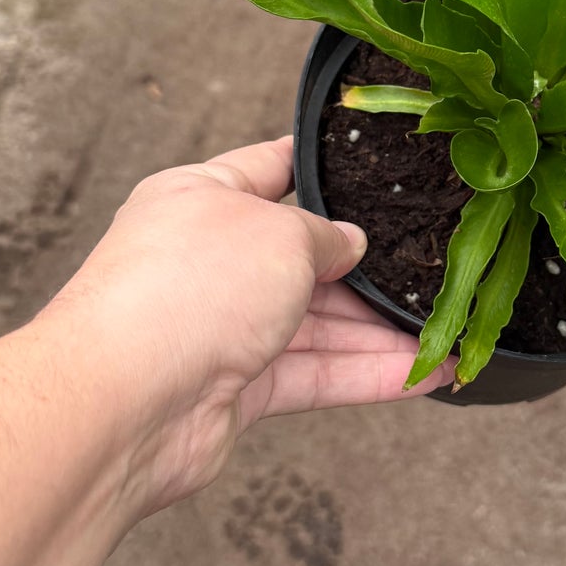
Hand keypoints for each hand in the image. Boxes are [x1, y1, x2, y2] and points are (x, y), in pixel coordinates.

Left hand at [38, 136, 447, 519]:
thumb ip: (324, 236)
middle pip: (302, 258)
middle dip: (363, 269)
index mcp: (201, 198)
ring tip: (440, 334)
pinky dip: (363, 375)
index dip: (320, 166)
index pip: (270, 168)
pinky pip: (312, 376)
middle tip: (427, 268)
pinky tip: (419, 376)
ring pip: (314, 325)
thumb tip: (349, 246)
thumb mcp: (278, 233)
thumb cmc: (184, 291)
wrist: (124, 401)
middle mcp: (208, 260)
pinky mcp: (234, 389)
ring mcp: (220, 327)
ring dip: (376, 332)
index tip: (370, 164)